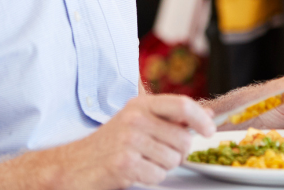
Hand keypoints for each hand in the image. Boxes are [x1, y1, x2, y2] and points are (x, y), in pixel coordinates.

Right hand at [57, 95, 213, 189]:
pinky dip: (151, 178)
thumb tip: (207, 114)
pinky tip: (135, 172)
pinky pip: (158, 176)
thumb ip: (170, 117)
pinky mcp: (124, 165)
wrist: (74, 166)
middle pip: (182, 139)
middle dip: (179, 152)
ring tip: (143, 161)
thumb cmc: (109, 144)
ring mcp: (128, 142)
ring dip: (163, 166)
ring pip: (173, 160)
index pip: (182, 105)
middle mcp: (134, 120)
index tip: (210, 131)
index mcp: (140, 105)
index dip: (201, 119)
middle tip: (161, 154)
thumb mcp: (137, 121)